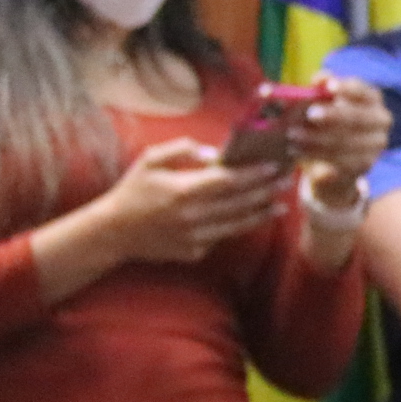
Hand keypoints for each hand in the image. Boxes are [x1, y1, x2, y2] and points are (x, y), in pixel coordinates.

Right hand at [99, 137, 287, 261]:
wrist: (114, 231)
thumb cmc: (133, 190)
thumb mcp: (150, 160)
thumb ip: (183, 150)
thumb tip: (216, 153)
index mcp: (183, 190)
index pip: (228, 181)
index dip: (253, 174)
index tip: (273, 166)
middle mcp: (192, 216)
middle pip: (239, 202)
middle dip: (266, 191)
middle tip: (287, 181)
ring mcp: (194, 237)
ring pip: (237, 224)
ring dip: (261, 214)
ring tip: (279, 205)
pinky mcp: (194, 252)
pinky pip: (222, 237)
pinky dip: (238, 227)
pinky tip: (252, 218)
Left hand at [295, 75, 390, 207]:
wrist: (332, 161)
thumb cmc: (325, 122)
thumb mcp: (321, 103)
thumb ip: (320, 90)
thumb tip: (320, 78)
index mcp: (372, 98)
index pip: (363, 91)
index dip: (347, 88)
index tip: (329, 87)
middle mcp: (381, 120)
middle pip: (357, 117)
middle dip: (332, 115)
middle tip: (309, 114)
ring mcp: (377, 144)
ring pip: (346, 141)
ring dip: (316, 138)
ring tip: (293, 135)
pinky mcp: (366, 165)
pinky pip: (341, 161)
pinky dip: (317, 155)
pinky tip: (297, 151)